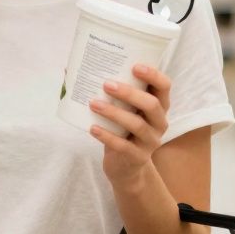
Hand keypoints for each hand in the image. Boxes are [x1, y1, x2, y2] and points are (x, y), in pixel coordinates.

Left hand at [90, 64, 170, 185]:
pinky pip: (123, 146)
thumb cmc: (121, 130)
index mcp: (158, 106)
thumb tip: (70, 70)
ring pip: (137, 125)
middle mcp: (159, 122)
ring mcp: (150, 141)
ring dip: (114, 112)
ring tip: (94, 104)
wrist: (125, 167)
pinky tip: (92, 128)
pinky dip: (107, 136)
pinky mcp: (138, 157)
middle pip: (151, 104)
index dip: (153, 75)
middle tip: (107, 84)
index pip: (164, 87)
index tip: (135, 66)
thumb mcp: (121, 110)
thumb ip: (108, 92)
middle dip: (129, 93)